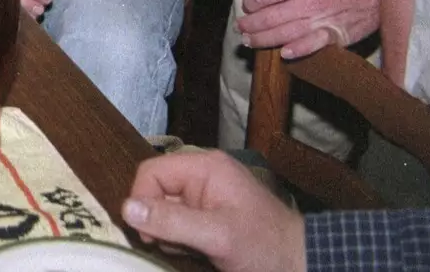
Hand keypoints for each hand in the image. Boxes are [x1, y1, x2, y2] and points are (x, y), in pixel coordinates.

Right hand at [123, 151, 304, 271]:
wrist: (302, 266)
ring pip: (164, 209)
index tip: (149, 235)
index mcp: (205, 167)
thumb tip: (126, 208)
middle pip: (155, 190)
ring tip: (193, 250)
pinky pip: (178, 221)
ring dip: (169, 233)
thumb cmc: (265, 248)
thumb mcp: (217, 235)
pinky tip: (196, 252)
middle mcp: (202, 176)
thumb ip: (172, 221)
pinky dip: (179, 239)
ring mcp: (206, 196)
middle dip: (158, 221)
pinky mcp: (209, 216)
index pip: (150, 172)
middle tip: (173, 246)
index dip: (142, 202)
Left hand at [237, 0, 379, 57]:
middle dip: (252, 23)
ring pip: (287, 33)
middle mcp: (312, 2)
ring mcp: (324, 20)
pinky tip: (283, 54)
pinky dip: (298, 50)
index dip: (253, 0)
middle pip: (273, 16)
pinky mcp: (337, 34)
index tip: (247, 3)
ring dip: (265, 39)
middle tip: (240, 25)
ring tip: (249, 40)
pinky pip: (314, 45)